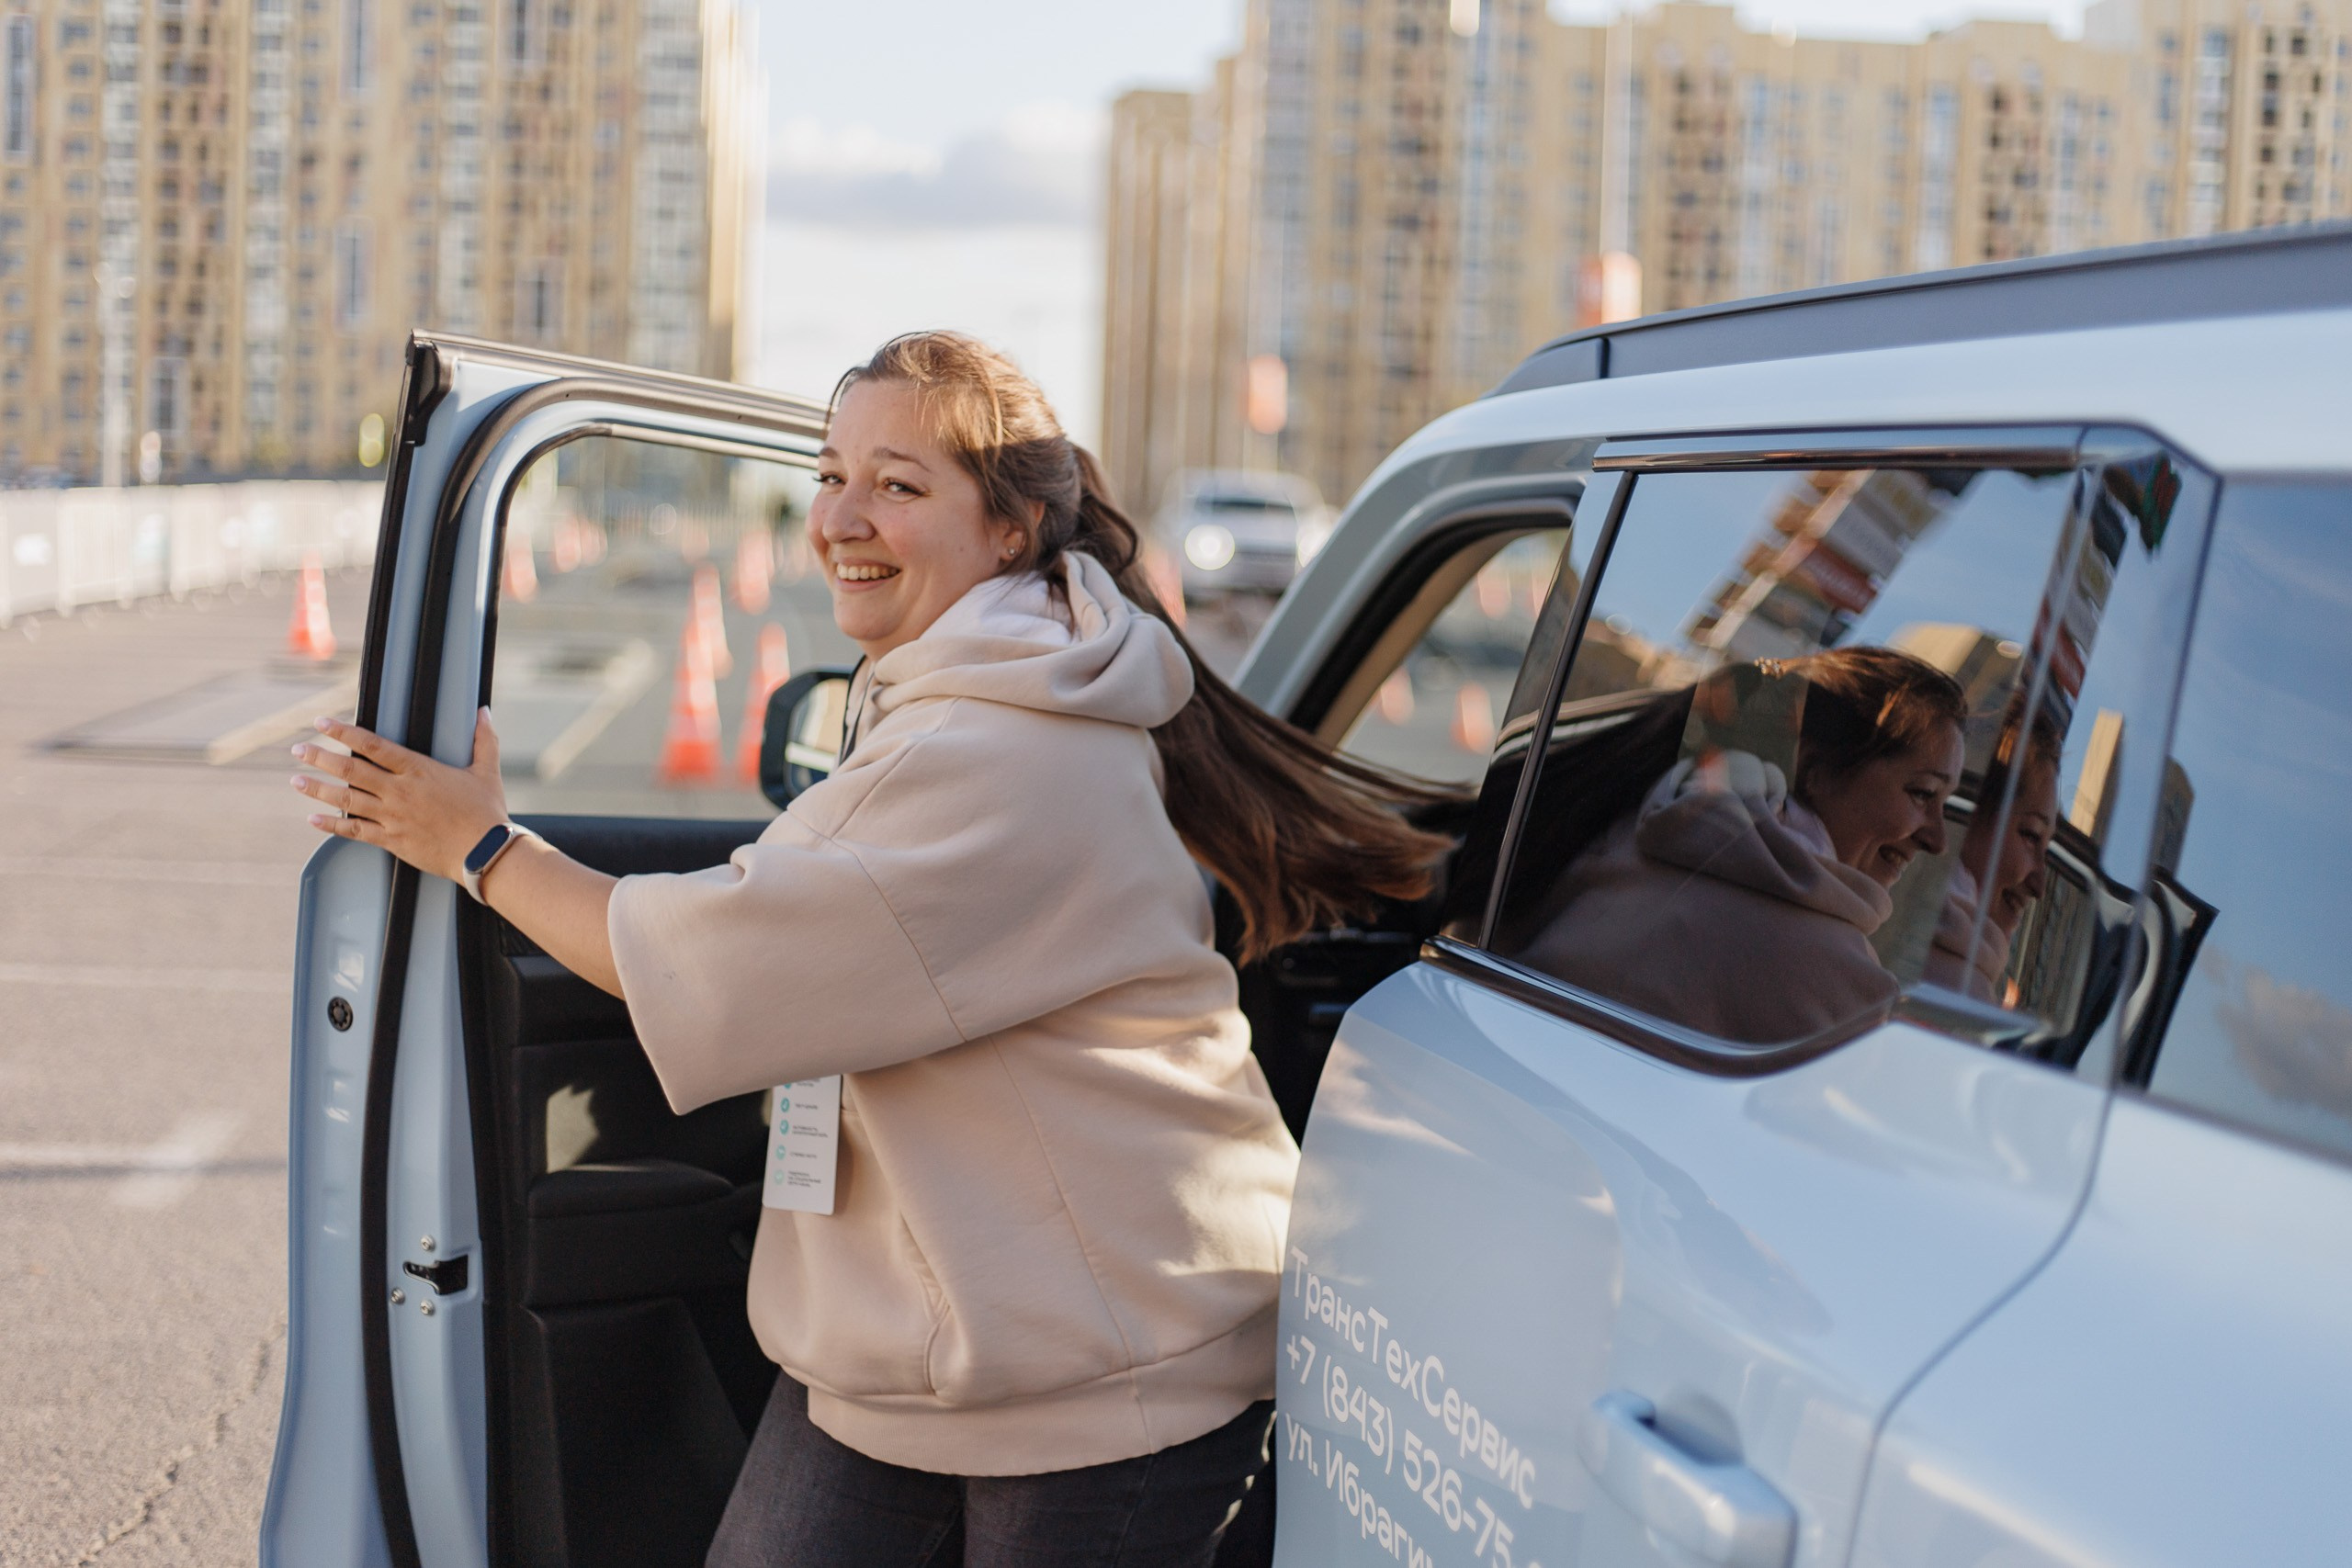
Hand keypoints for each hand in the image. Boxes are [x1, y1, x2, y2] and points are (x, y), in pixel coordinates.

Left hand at [293, 708, 510, 883]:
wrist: (486, 852)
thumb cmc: (487, 812)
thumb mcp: (487, 771)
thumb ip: (482, 739)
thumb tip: (484, 711)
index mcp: (419, 770)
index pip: (372, 745)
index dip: (344, 732)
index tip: (322, 723)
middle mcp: (400, 791)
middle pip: (350, 770)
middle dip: (319, 757)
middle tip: (298, 749)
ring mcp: (393, 817)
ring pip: (346, 799)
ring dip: (317, 789)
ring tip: (296, 780)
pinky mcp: (392, 840)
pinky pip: (354, 831)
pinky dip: (331, 826)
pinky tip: (313, 819)